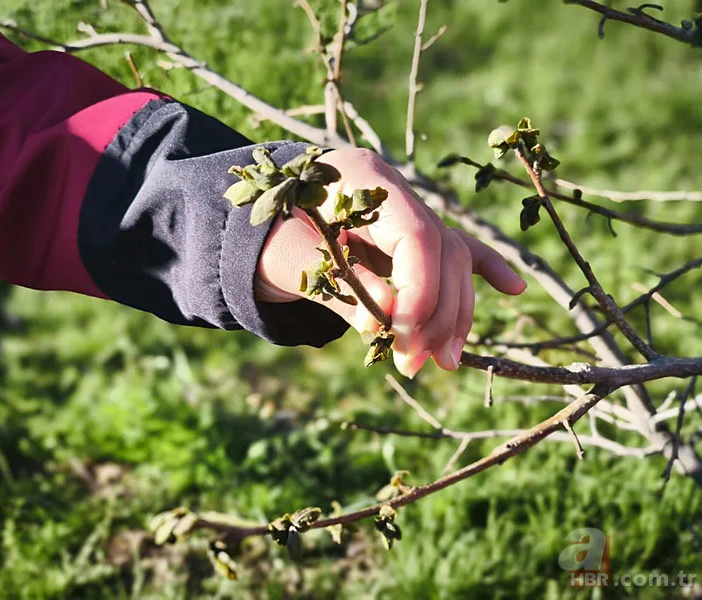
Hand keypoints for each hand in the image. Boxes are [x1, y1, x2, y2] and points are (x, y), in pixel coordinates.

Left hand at [256, 148, 525, 377]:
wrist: (256, 221)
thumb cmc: (266, 236)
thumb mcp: (288, 259)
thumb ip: (338, 286)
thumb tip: (384, 324)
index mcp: (361, 177)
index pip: (416, 236)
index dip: (420, 292)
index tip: (403, 340)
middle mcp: (394, 189)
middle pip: (441, 251)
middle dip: (434, 314)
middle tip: (414, 365)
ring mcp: (407, 208)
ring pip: (452, 259)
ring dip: (454, 313)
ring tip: (445, 361)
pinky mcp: (411, 232)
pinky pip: (454, 248)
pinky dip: (484, 269)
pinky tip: (515, 289)